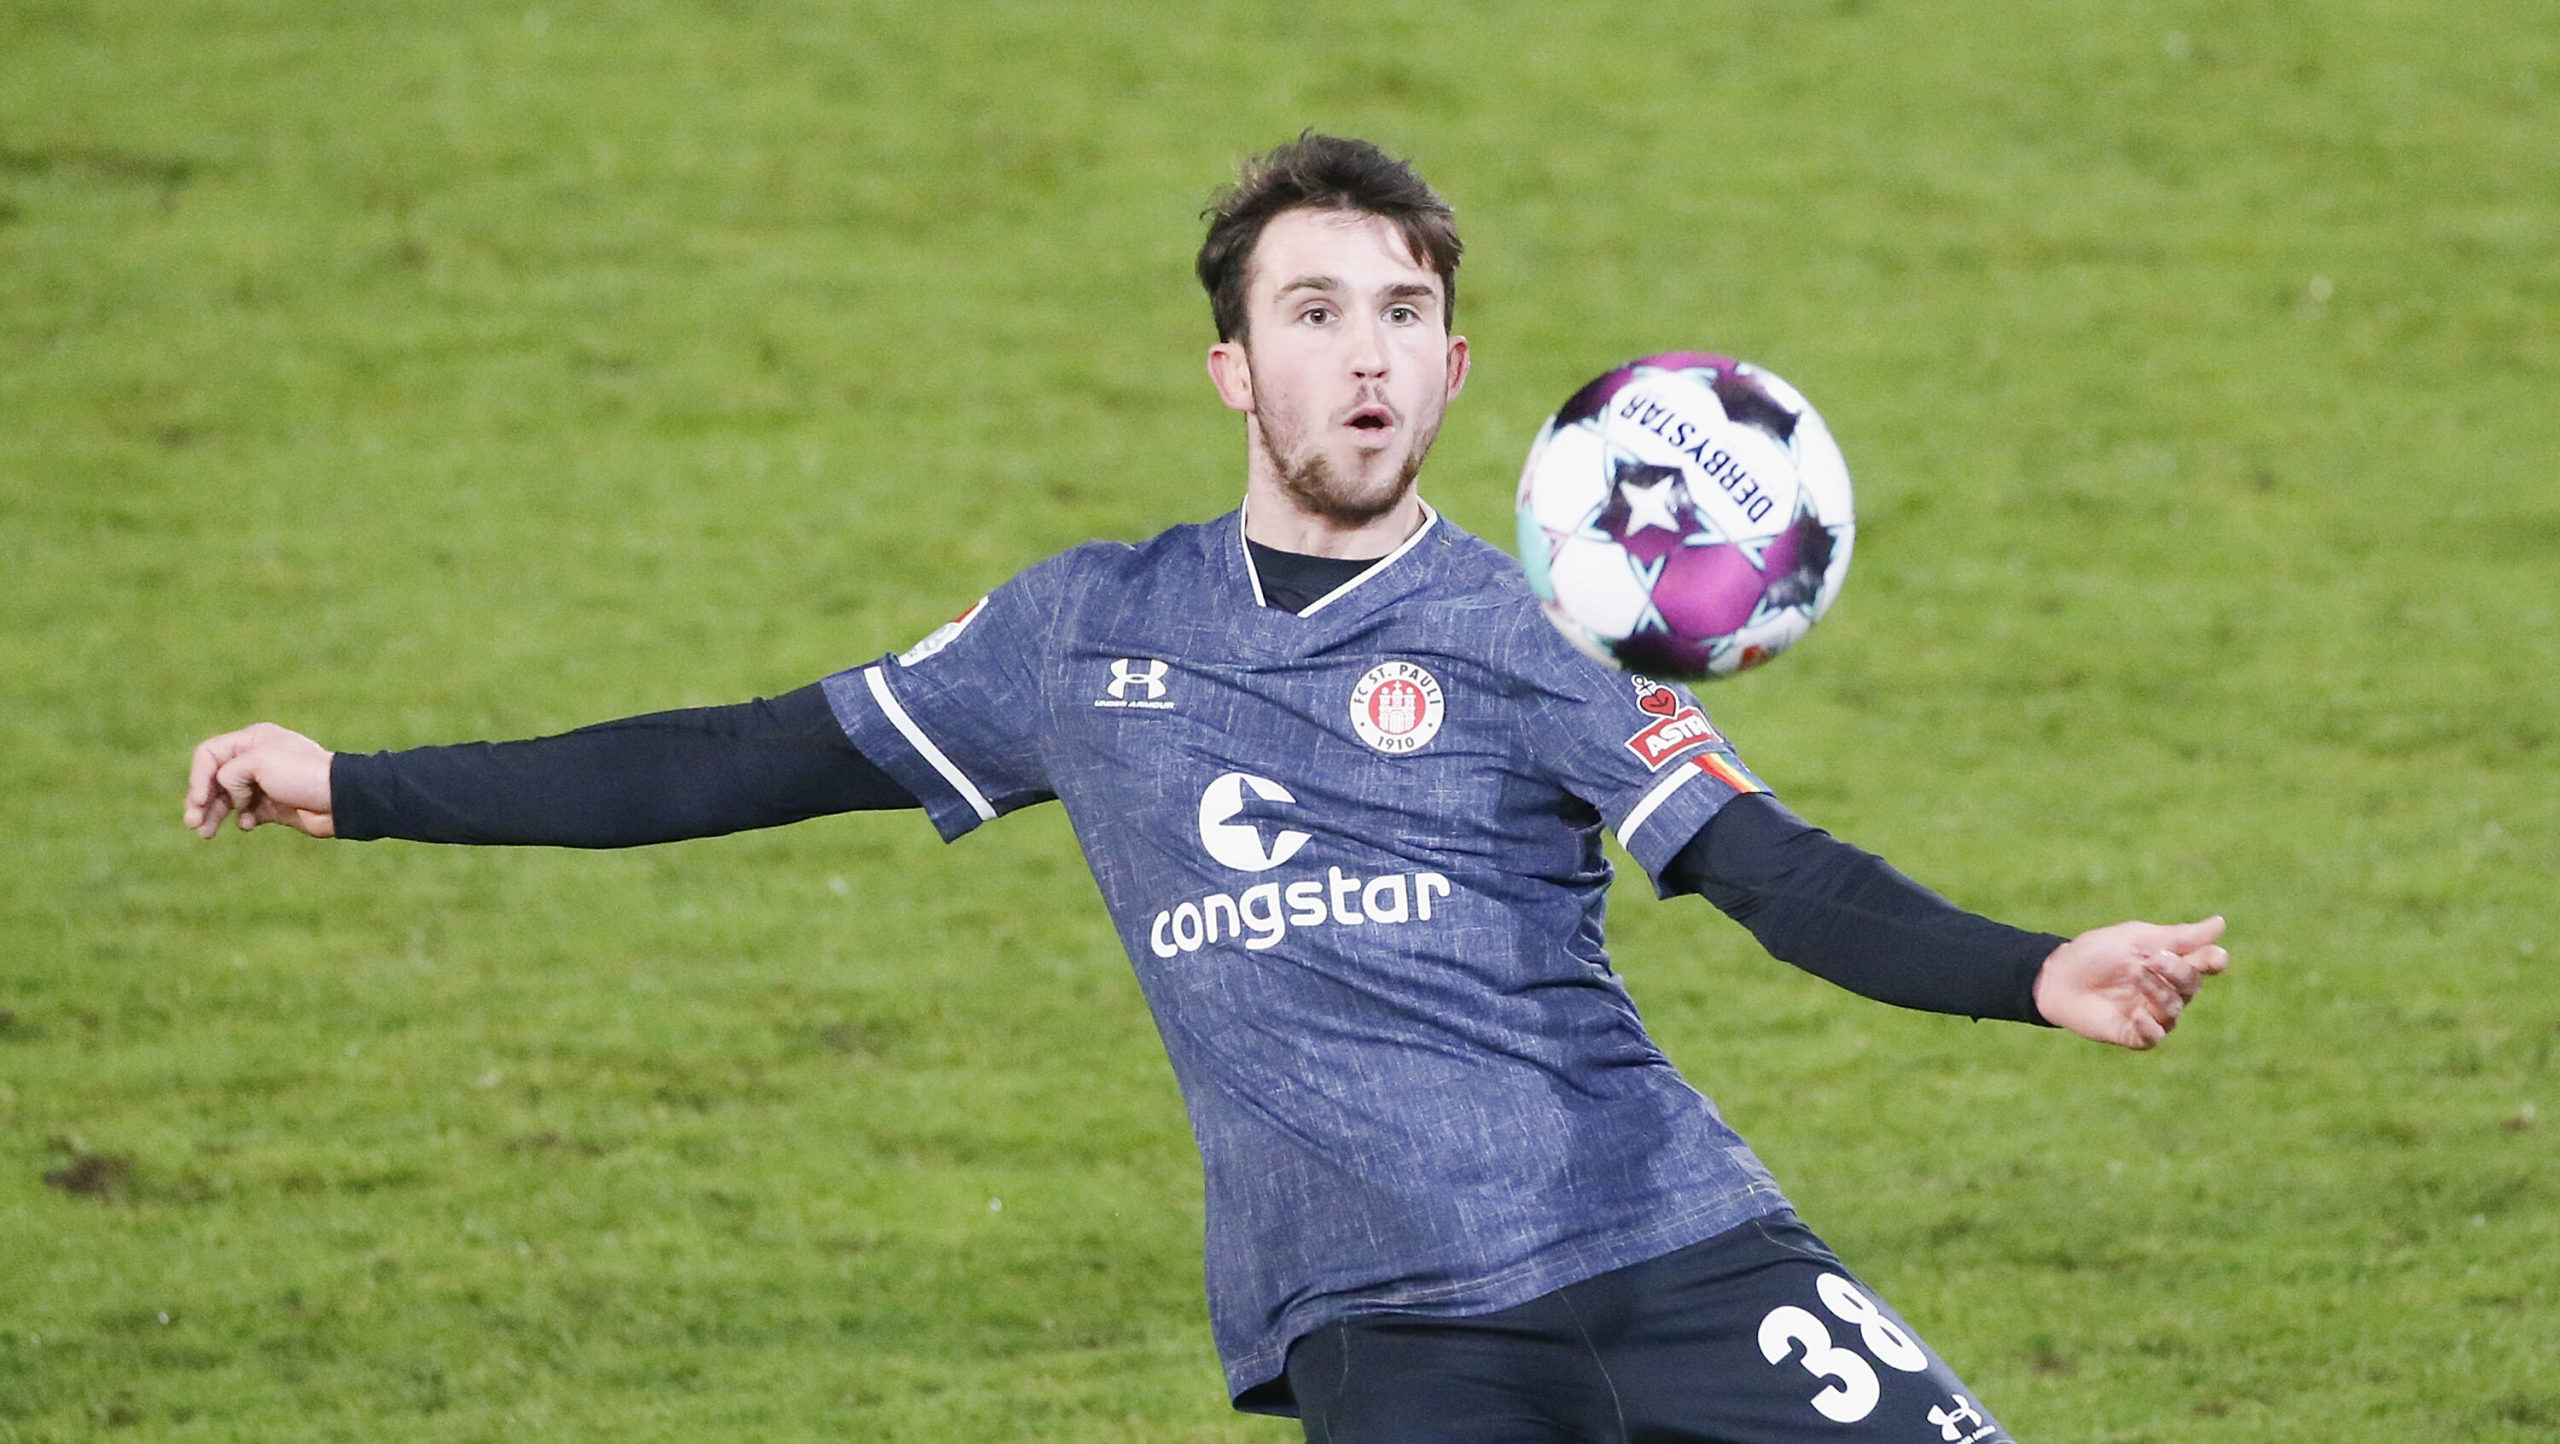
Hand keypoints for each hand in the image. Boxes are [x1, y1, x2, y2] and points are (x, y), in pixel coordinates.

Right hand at [184, 723, 336, 838]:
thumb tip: (227, 794)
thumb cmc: (302, 775)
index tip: (202, 799)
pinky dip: (242, 819)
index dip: (198, 777)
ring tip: (205, 834)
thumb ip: (229, 773)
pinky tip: (248, 825)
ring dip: (214, 815)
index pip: (208, 755)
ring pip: (228, 799)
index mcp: (252, 740)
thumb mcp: (259, 762)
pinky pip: (246, 813)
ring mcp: (265, 783)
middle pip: (214, 779)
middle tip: (192, 823)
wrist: (342, 800)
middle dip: (200, 800)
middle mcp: (256, 760)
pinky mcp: (274, 805)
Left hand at [2032, 916, 2228, 1049]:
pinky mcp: (2132, 1034)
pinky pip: (2154, 1038)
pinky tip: (2139, 1014)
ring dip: (2157, 991)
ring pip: (2173, 1010)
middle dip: (2178, 971)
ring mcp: (2151, 1014)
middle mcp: (2166, 991)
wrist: (2056, 975)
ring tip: (2135, 973)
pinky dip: (2151, 1028)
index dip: (2213, 961)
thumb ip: (2178, 936)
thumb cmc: (2096, 953)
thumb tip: (2221, 923)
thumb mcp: (2137, 938)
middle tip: (2154, 958)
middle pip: (2191, 986)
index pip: (2204, 965)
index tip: (2214, 957)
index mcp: (2170, 965)